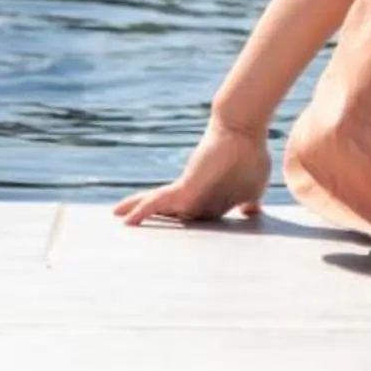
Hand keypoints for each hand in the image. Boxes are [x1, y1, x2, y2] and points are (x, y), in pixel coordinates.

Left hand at [112, 121, 270, 226]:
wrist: (243, 132)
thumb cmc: (251, 156)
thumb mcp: (253, 186)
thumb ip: (248, 200)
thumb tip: (249, 211)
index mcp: (210, 201)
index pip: (190, 219)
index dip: (178, 226)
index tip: (166, 239)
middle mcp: (196, 198)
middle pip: (169, 215)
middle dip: (153, 222)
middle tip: (132, 230)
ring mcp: (189, 193)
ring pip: (157, 207)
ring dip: (138, 212)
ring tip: (117, 215)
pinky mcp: (183, 188)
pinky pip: (157, 202)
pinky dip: (141, 210)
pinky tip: (127, 219)